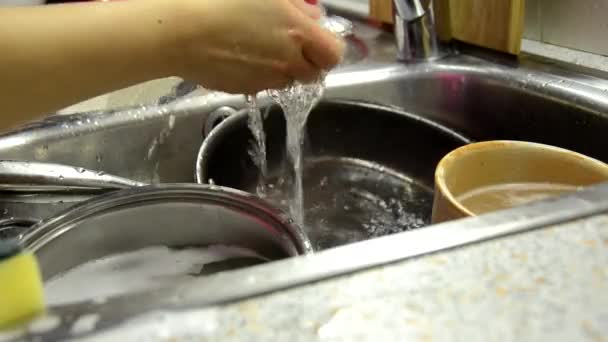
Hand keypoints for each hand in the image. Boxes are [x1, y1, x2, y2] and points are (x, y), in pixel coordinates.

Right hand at [173, 0, 343, 93]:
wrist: (178, 31)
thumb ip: (297, 6)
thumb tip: (313, 18)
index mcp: (297, 32)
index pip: (333, 54)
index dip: (327, 47)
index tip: (316, 37)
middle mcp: (287, 61)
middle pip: (313, 73)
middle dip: (307, 60)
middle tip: (289, 43)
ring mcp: (266, 79)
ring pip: (288, 80)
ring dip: (283, 68)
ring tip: (260, 48)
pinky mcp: (244, 89)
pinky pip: (262, 84)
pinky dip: (259, 74)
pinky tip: (240, 56)